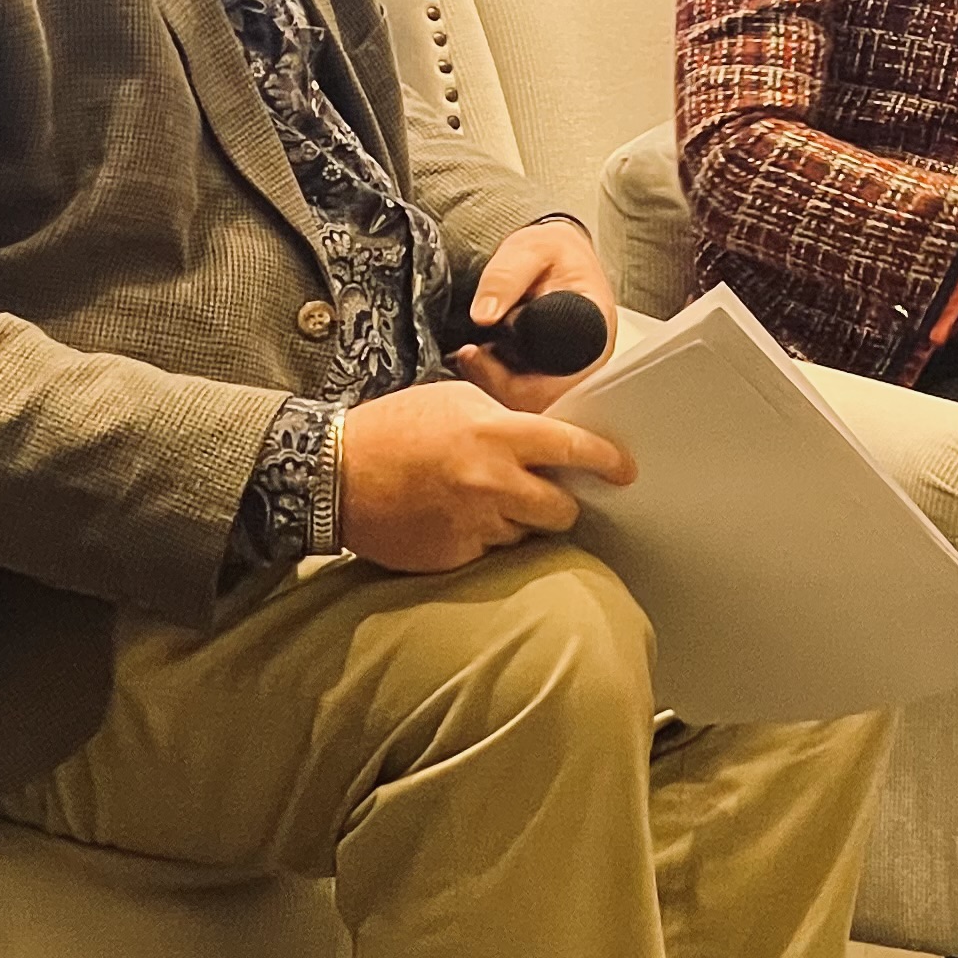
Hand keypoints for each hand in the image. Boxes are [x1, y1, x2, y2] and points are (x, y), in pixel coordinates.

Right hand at [335, 380, 636, 574]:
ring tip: (483, 503)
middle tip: (544, 494)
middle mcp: (493, 482)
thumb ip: (508, 419)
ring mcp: (474, 523)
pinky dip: (484, 540)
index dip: (607, 460)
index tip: (624, 470)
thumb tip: (548, 436)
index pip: (575, 448)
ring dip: (518, 523)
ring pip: (528, 535)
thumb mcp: (457, 401)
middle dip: (559, 503)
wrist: (333, 473)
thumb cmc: (395, 429)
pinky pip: (491, 553)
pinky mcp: (454, 557)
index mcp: (498, 435)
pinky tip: (456, 520)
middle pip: (563, 509)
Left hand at [447, 216, 619, 411]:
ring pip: (534, 404)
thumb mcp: (529, 250)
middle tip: (470, 355)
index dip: (517, 379)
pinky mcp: (555, 376)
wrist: (559, 255)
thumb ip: (506, 277)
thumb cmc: (553, 252)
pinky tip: (482, 363)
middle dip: (499, 385)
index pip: (562, 380)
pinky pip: (527, 397)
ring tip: (473, 355)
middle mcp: (589, 359)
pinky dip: (498, 386)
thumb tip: (483, 315)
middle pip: (546, 400)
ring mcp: (573, 371)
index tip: (480, 353)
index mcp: (595, 329)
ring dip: (496, 387)